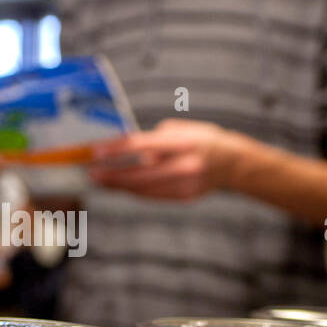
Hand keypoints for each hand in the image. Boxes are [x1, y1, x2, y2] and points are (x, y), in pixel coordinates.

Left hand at [86, 119, 247, 199]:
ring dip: (120, 185)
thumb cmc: (204, 140)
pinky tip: (122, 187)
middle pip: (139, 173)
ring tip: (102, 181)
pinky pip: (153, 196)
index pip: (142, 146)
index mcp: (183, 142)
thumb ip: (155, 138)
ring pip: (144, 188)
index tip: (96, 152)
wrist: (234, 164)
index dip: (116, 150)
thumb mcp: (182, 130)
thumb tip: (126, 145)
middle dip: (112, 175)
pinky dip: (135, 191)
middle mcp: (184, 165)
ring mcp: (185, 184)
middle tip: (92, 174)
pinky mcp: (185, 197)